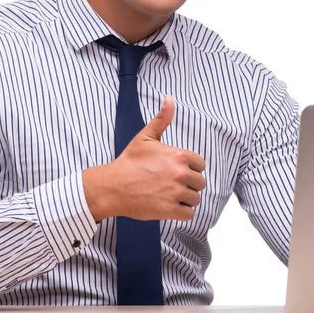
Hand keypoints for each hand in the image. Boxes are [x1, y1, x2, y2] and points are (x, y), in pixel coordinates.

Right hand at [83, 95, 205, 221]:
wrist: (113, 186)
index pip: (200, 165)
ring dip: (184, 199)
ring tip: (167, 195)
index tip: (173, 170)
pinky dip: (181, 212)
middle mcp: (181, 173)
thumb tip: (170, 98)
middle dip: (187, 184)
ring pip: (195, 199)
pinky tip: (167, 206)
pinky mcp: (170, 210)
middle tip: (169, 184)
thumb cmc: (129, 161)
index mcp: (179, 155)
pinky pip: (189, 214)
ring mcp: (176, 193)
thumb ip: (162, 118)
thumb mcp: (146, 137)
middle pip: (199, 183)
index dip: (188, 168)